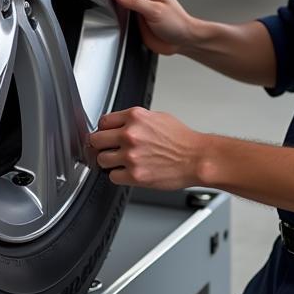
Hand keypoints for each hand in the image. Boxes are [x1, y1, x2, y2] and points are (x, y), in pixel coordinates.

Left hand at [88, 107, 206, 189]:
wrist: (197, 158)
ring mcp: (131, 155)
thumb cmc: (182, 140)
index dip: (104, 130)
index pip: (103, 122)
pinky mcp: (135, 175)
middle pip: (96, 140)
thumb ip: (136, 120)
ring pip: (101, 159)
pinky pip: (113, 176)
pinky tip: (127, 172)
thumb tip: (122, 124)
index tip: (105, 135)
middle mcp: (130, 135)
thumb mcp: (157, 117)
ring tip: (119, 162)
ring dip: (108, 162)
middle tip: (107, 149)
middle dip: (100, 145)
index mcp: (135, 117)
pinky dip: (118, 175)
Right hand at [111, 0, 194, 55]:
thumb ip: (134, 0)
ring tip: (116, 12)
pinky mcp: (137, 21)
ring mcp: (140, 9)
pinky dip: (119, 20)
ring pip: (122, 4)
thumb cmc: (177, 23)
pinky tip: (118, 22)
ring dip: (118, 8)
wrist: (183, 42)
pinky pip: (123, 17)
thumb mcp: (154, 10)